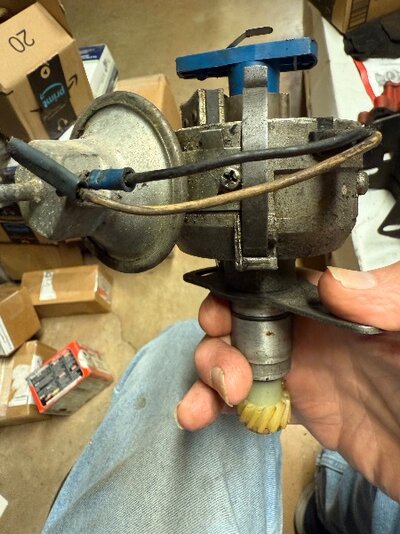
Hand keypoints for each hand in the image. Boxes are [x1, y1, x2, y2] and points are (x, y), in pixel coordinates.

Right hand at [176, 263, 399, 500]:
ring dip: (211, 376)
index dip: (236, 295)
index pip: (272, 287)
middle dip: (218, 342)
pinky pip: (251, 403)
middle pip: (243, 325)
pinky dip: (218, 409)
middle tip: (229, 371)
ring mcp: (305, 373)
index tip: (219, 313)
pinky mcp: (303, 411)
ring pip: (239, 363)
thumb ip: (390, 298)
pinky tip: (201, 415)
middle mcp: (313, 334)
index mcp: (336, 307)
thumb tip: (336, 284)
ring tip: (210, 400)